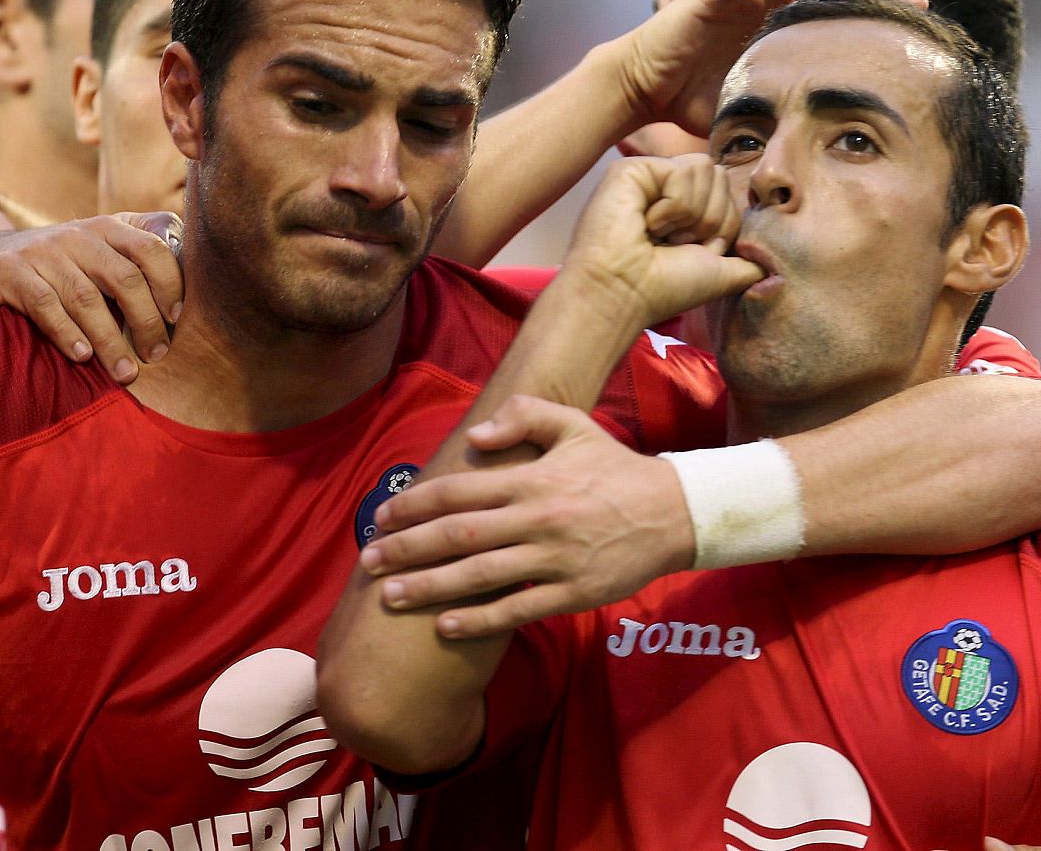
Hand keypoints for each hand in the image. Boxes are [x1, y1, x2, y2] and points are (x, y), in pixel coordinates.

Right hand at [0, 212, 182, 383]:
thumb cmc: (67, 267)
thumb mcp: (106, 253)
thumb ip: (146, 260)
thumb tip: (195, 293)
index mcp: (109, 227)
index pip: (152, 248)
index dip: (170, 284)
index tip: (177, 320)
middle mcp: (77, 234)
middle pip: (123, 277)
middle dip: (145, 321)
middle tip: (155, 356)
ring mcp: (41, 250)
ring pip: (85, 297)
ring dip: (110, 340)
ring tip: (125, 372)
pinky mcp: (8, 270)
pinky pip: (44, 303)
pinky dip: (67, 332)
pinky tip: (83, 356)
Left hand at [359, 395, 693, 637]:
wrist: (673, 513)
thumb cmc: (614, 468)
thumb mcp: (574, 425)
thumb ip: (525, 414)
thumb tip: (474, 432)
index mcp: (532, 479)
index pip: (459, 490)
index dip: (414, 503)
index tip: (381, 515)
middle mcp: (537, 519)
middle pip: (458, 535)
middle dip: (406, 548)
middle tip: (367, 560)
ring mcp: (554, 559)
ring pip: (479, 576)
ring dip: (429, 587)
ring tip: (390, 596)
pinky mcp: (572, 593)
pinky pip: (517, 609)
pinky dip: (478, 620)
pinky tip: (445, 626)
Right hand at [561, 154, 760, 327]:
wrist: (625, 293)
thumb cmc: (664, 287)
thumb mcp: (720, 273)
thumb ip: (749, 262)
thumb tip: (775, 265)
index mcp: (685, 208)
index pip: (728, 195)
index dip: (722, 228)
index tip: (690, 252)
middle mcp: (667, 188)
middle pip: (720, 177)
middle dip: (709, 219)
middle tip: (675, 243)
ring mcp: (650, 176)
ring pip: (705, 169)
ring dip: (690, 214)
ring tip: (660, 234)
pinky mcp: (633, 169)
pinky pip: (682, 172)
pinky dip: (673, 207)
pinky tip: (646, 223)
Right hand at [612, 0, 919, 134]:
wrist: (641, 90)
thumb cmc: (688, 103)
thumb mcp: (745, 112)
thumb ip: (776, 120)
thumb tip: (812, 164)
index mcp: (774, 32)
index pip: (830, 21)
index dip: (867, 24)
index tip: (908, 33)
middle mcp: (762, 7)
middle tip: (913, 3)